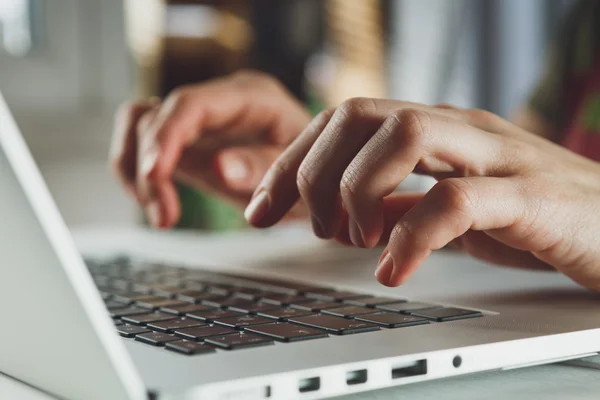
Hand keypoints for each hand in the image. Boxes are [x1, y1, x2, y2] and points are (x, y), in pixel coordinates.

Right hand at [109, 70, 310, 227]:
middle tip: (164, 217)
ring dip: (134, 166)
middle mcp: (219, 101)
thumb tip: (220, 168)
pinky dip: (134, 168)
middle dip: (150, 168)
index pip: (191, 104)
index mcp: (251, 97)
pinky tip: (152, 199)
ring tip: (158, 212)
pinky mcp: (188, 140)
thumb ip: (264, 167)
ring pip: (140, 122)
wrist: (315, 174)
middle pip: (159, 116)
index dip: (165, 137)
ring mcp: (200, 119)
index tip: (154, 176)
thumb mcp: (301, 173)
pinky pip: (143, 140)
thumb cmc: (313, 169)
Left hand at [245, 98, 599, 291]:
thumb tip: (354, 217)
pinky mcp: (530, 196)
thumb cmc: (537, 217)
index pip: (343, 120)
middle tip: (312, 229)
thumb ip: (405, 206)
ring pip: (405, 134)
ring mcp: (497, 157)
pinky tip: (392, 270)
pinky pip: (458, 201)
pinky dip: (411, 237)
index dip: (291, 161)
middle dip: (313, 172)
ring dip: (358, 191)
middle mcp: (460, 130)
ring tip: (353, 240)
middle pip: (360, 114)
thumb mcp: (453, 210)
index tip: (260, 207)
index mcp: (437, 131)